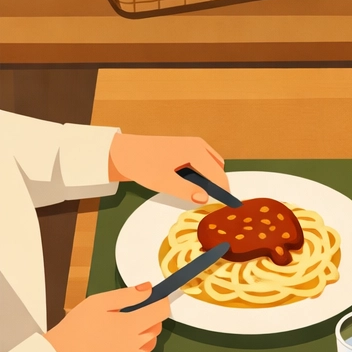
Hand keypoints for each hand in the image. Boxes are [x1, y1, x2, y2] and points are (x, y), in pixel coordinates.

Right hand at [43, 285, 168, 351]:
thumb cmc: (77, 327)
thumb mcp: (99, 302)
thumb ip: (128, 295)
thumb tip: (149, 288)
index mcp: (132, 325)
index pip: (161, 311)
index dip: (161, 301)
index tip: (156, 296)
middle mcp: (138, 343)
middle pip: (157, 325)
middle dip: (150, 315)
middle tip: (128, 310)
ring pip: (152, 339)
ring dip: (145, 330)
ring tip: (120, 325)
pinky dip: (138, 344)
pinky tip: (119, 339)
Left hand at [108, 132, 229, 204]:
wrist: (123, 151)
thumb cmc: (142, 165)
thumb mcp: (163, 182)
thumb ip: (186, 191)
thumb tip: (205, 199)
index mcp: (196, 151)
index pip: (218, 175)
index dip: (224, 192)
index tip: (228, 206)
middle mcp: (198, 145)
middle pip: (218, 169)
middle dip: (217, 184)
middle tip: (206, 200)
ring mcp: (193, 144)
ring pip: (212, 165)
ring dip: (208, 179)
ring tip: (192, 191)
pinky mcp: (188, 147)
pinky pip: (204, 162)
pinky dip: (201, 173)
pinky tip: (186, 181)